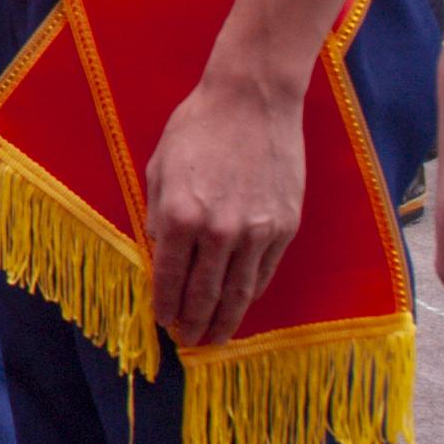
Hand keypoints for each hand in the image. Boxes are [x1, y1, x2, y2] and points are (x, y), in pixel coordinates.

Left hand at [141, 65, 307, 347]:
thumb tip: (162, 254)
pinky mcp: (285, 226)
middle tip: (190, 342)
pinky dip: (250, 293)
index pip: (170, 278)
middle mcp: (219, 230)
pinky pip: (265, 272)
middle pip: (205, 293)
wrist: (252, 100)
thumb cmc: (197, 128)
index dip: (166, 305)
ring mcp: (257, 231)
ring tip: (216, 337)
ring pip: (239, 291)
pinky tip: (241, 304)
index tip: (164, 323)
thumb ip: (158, 216)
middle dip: (195, 323)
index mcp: (180, 216)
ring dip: (226, 319)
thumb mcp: (159, 169)